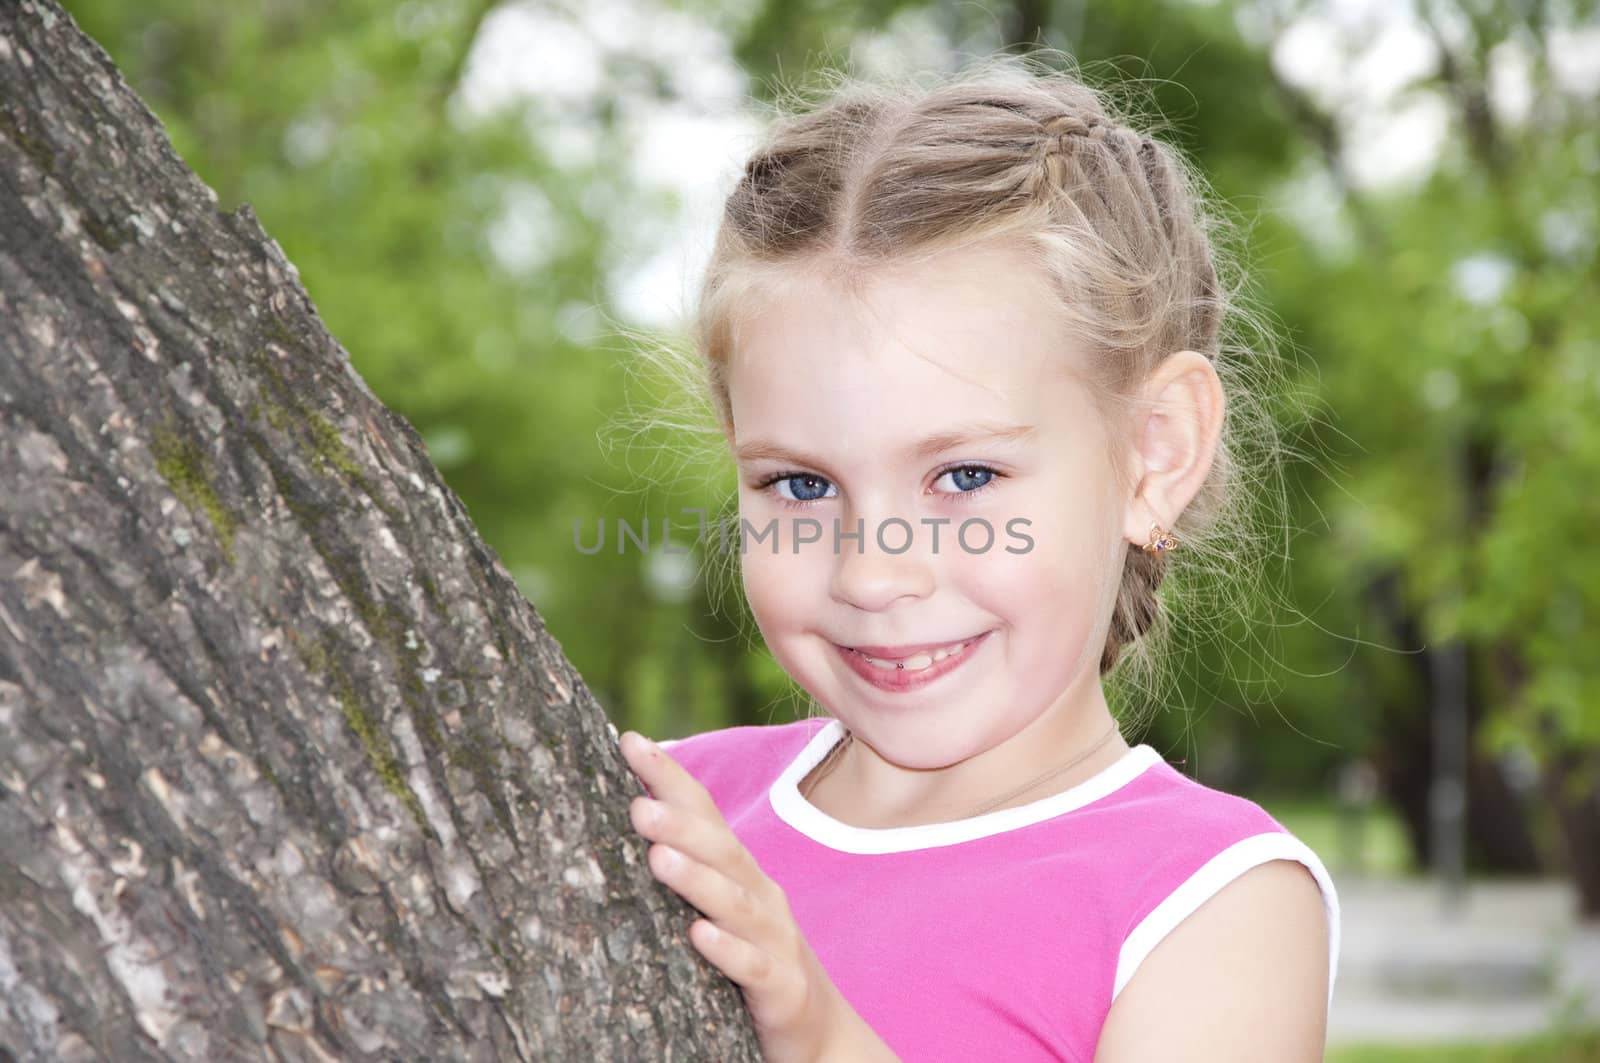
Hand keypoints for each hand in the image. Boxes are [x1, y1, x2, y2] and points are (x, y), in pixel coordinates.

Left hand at [620, 731, 898, 1062]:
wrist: (820, 1031)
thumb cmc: (755, 959)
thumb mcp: (720, 908)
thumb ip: (685, 867)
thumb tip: (628, 817)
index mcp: (740, 873)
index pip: (705, 813)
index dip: (671, 777)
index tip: (629, 741)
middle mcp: (760, 896)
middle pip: (722, 851)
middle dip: (681, 823)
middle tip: (637, 805)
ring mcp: (776, 941)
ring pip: (735, 904)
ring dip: (697, 879)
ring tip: (658, 858)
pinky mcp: (783, 990)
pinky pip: (752, 968)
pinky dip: (727, 950)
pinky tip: (697, 936)